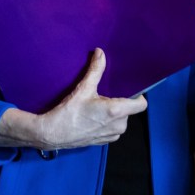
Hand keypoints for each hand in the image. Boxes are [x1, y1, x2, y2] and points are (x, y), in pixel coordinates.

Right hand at [0, 48, 147, 149]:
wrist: (52, 134)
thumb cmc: (68, 113)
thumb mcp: (83, 88)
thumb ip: (95, 70)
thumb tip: (100, 53)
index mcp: (116, 111)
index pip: (141, 105)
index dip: (138, 96)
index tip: (130, 90)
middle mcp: (118, 125)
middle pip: (130, 110)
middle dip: (121, 102)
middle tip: (107, 95)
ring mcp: (112, 135)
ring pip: (122, 120)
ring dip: (114, 113)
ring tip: (99, 105)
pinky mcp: (105, 141)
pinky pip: (113, 128)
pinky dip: (107, 122)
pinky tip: (94, 116)